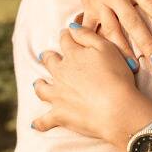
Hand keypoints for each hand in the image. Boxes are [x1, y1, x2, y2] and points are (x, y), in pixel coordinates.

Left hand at [31, 23, 151, 147]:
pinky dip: (40, 123)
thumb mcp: (107, 48)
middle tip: (48, 56)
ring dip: (40, 85)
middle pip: (49, 61)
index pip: (65, 39)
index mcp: (73, 55)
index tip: (67, 34)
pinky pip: (44, 121)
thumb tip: (71, 26)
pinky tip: (35, 124)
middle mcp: (60, 73)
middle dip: (49, 57)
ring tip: (39, 84)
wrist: (117, 109)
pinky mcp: (59, 115)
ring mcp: (57, 95)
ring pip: (41, 87)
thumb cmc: (117, 77)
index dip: (66, 35)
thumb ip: (87, 35)